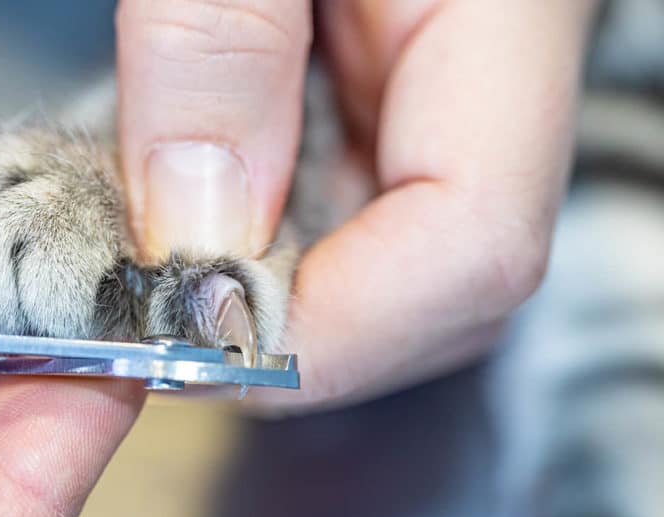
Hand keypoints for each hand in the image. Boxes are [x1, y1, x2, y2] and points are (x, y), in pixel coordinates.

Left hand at [116, 0, 599, 411]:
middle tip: (159, 325)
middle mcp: (492, 92)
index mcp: (504, 25)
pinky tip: (192, 224)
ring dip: (269, 300)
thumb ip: (216, 53)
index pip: (476, 247)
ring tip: (163, 272)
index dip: (336, 332)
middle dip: (294, 338)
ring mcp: (447, 111)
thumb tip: (195, 231)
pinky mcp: (396, 112)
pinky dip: (262, 249)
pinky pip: (351, 224)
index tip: (191, 336)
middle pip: (440, 295)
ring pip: (391, 276)